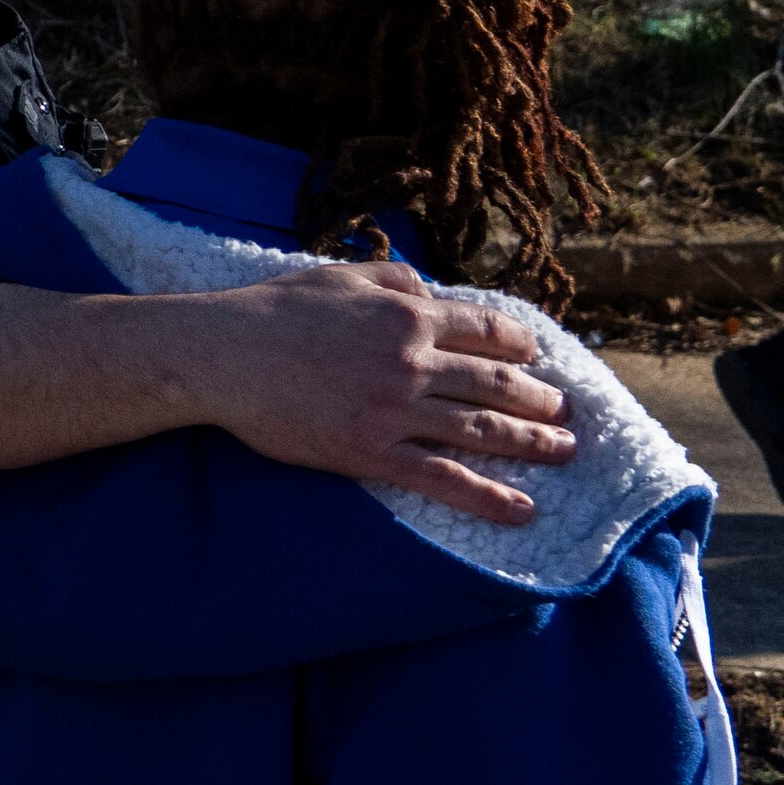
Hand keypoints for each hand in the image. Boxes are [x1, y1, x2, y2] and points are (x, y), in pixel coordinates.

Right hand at [192, 262, 572, 525]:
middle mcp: (414, 361)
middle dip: (542, 400)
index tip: (535, 359)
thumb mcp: (338, 274)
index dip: (521, 347)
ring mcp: (395, 409)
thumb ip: (393, 279)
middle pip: (499, 384)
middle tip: (565, 413)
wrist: (218, 355)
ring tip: (562, 451)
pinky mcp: (370, 451)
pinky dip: (488, 497)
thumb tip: (432, 290)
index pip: (490, 331)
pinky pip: (443, 478)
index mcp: (409, 314)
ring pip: (483, 430)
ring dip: (533, 443)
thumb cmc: (272, 311)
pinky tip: (521, 510)